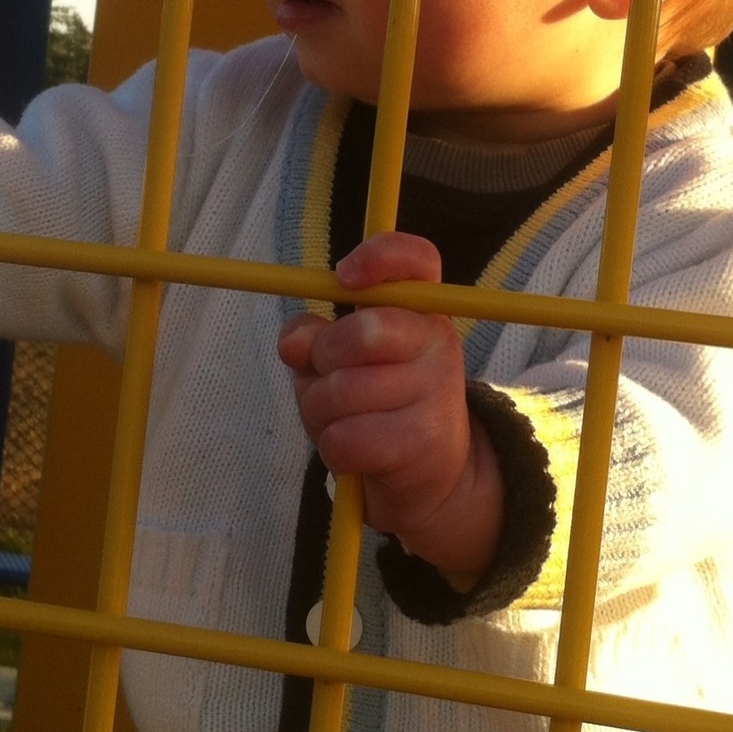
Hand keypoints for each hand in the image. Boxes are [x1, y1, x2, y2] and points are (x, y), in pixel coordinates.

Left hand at [277, 231, 502, 590]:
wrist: (430, 474)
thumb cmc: (375, 401)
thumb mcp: (339, 360)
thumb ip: (312, 338)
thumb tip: (293, 343)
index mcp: (422, 308)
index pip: (415, 258)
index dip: (377, 257)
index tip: (344, 278)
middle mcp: (438, 342)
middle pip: (362, 332)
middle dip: (324, 358)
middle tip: (329, 373)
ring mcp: (436, 392)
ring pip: (341, 392)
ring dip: (321, 410)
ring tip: (344, 418)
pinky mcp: (422, 442)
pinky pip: (344, 438)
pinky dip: (333, 448)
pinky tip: (354, 448)